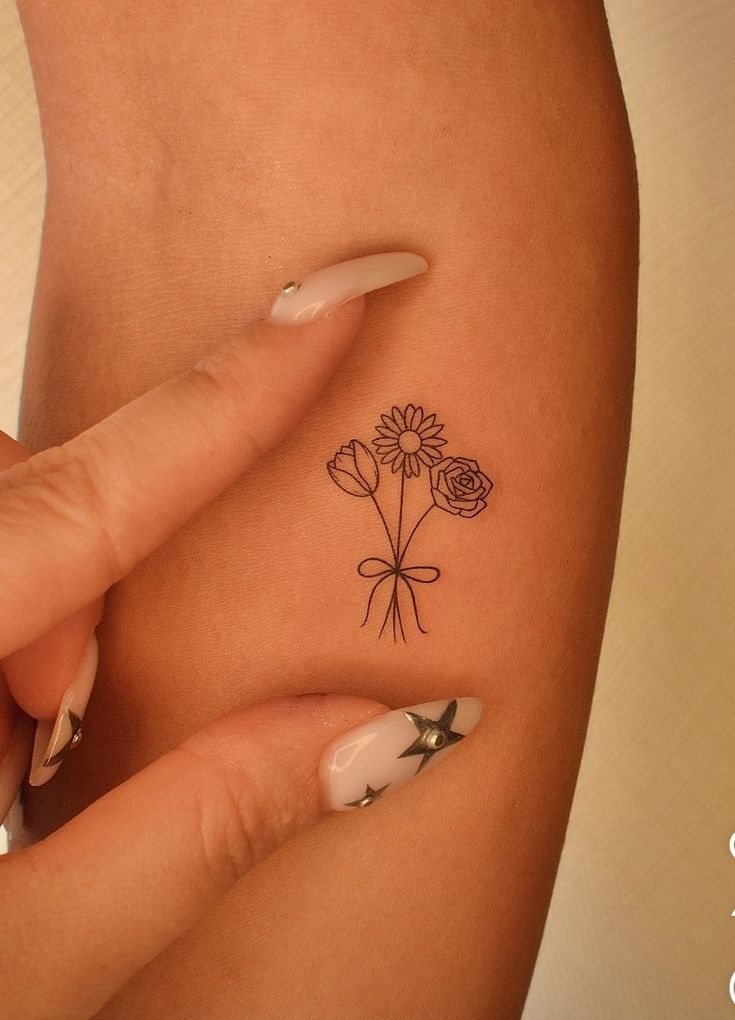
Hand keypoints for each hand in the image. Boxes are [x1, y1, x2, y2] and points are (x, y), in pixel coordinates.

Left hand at [0, 253, 442, 1018]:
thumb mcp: (28, 969)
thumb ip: (202, 833)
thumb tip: (385, 730)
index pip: (96, 494)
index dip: (241, 389)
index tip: (344, 288)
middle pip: (26, 501)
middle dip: (77, 595)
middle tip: (53, 732)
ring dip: (31, 625)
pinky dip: (1, 626)